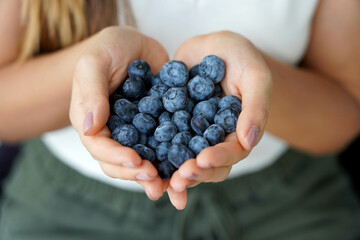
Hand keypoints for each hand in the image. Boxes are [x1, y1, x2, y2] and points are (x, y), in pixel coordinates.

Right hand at [70, 26, 169, 199]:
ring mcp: (134, 132)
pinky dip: (170, 160)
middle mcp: (112, 132)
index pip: (99, 146)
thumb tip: (90, 129)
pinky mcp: (155, 128)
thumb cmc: (109, 48)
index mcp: (91, 121)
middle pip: (118, 163)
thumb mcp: (95, 62)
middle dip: (136, 174)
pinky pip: (161, 148)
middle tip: (156, 181)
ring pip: (139, 161)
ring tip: (170, 186)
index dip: (116, 157)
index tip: (137, 161)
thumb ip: (91, 92)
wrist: (134, 45)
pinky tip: (184, 169)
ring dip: (153, 176)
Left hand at [167, 31, 272, 208]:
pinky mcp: (172, 123)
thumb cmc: (241, 57)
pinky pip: (162, 140)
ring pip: (183, 158)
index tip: (201, 161)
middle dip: (193, 173)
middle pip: (206, 164)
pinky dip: (152, 151)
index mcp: (237, 132)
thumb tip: (249, 142)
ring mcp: (191, 132)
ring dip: (172, 172)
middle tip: (178, 179)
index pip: (231, 153)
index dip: (218, 159)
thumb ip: (255, 107)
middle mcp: (214, 138)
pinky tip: (139, 158)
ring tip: (158, 179)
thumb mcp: (255, 76)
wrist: (212, 45)